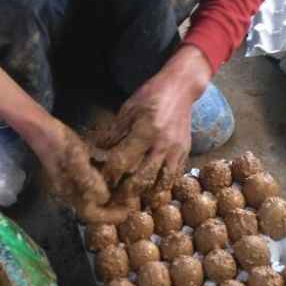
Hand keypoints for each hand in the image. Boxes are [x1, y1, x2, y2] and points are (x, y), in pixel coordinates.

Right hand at [29, 116, 130, 223]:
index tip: (127, 211)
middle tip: (131, 202)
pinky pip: (92, 184)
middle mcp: (72, 191)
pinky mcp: (74, 171)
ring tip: (126, 192)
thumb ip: (88, 180)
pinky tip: (114, 175)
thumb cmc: (58, 143)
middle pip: (93, 209)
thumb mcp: (75, 159)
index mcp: (71, 192)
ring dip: (110, 197)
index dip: (110, 216)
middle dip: (112, 209)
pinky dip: (105, 184)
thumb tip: (104, 199)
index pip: (91, 215)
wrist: (41, 129)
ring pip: (93, 197)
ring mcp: (72, 182)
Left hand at [102, 45, 211, 188]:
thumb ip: (114, 132)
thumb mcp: (128, 109)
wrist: (181, 88)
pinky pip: (174, 176)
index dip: (110, 174)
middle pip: (143, 178)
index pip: (123, 162)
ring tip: (134, 195)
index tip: (103, 180)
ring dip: (147, 192)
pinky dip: (162, 184)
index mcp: (145, 132)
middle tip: (116, 197)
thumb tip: (99, 149)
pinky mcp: (185, 152)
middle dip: (127, 191)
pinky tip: (151, 185)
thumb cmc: (152, 95)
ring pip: (162, 183)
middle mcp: (162, 144)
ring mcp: (177, 150)